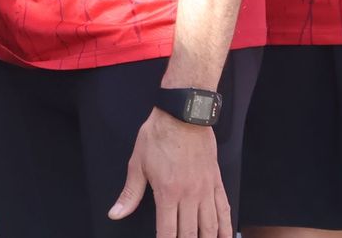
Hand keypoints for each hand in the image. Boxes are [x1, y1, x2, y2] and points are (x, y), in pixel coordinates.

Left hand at [109, 109, 229, 236]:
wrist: (183, 115)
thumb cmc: (158, 137)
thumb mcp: (137, 164)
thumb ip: (130, 194)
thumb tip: (115, 214)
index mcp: (167, 193)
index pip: (167, 231)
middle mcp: (189, 196)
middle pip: (191, 233)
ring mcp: (206, 190)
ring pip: (210, 226)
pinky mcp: (216, 182)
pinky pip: (224, 210)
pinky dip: (226, 227)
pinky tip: (225, 237)